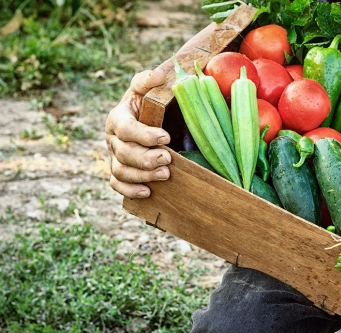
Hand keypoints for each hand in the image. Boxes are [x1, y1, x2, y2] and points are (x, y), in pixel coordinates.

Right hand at [105, 68, 171, 198]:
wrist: (149, 118)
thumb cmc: (149, 102)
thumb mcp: (147, 88)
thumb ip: (149, 80)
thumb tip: (159, 74)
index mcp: (118, 118)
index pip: (125, 129)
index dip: (144, 135)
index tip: (166, 138)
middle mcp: (113, 139)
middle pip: (124, 153)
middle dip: (146, 158)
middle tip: (168, 159)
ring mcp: (115, 157)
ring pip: (121, 171)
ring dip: (143, 175)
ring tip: (165, 175)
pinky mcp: (120, 171)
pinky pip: (118, 185)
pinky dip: (130, 191)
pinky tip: (148, 192)